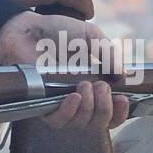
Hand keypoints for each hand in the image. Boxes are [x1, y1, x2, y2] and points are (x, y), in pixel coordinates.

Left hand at [0, 11, 128, 129]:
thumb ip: (110, 53)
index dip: (120, 112)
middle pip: (99, 123)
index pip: (111, 113)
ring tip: (85, 86)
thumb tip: (124, 75)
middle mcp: (79, 100)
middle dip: (105, 108)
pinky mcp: (42, 104)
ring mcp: (60, 103)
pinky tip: (73, 97)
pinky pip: (58, 121)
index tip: (123, 99)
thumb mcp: (91, 36)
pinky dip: (68, 112)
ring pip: (81, 124)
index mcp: (94, 86)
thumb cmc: (58, 32)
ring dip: (89, 108)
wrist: (28, 29)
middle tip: (101, 86)